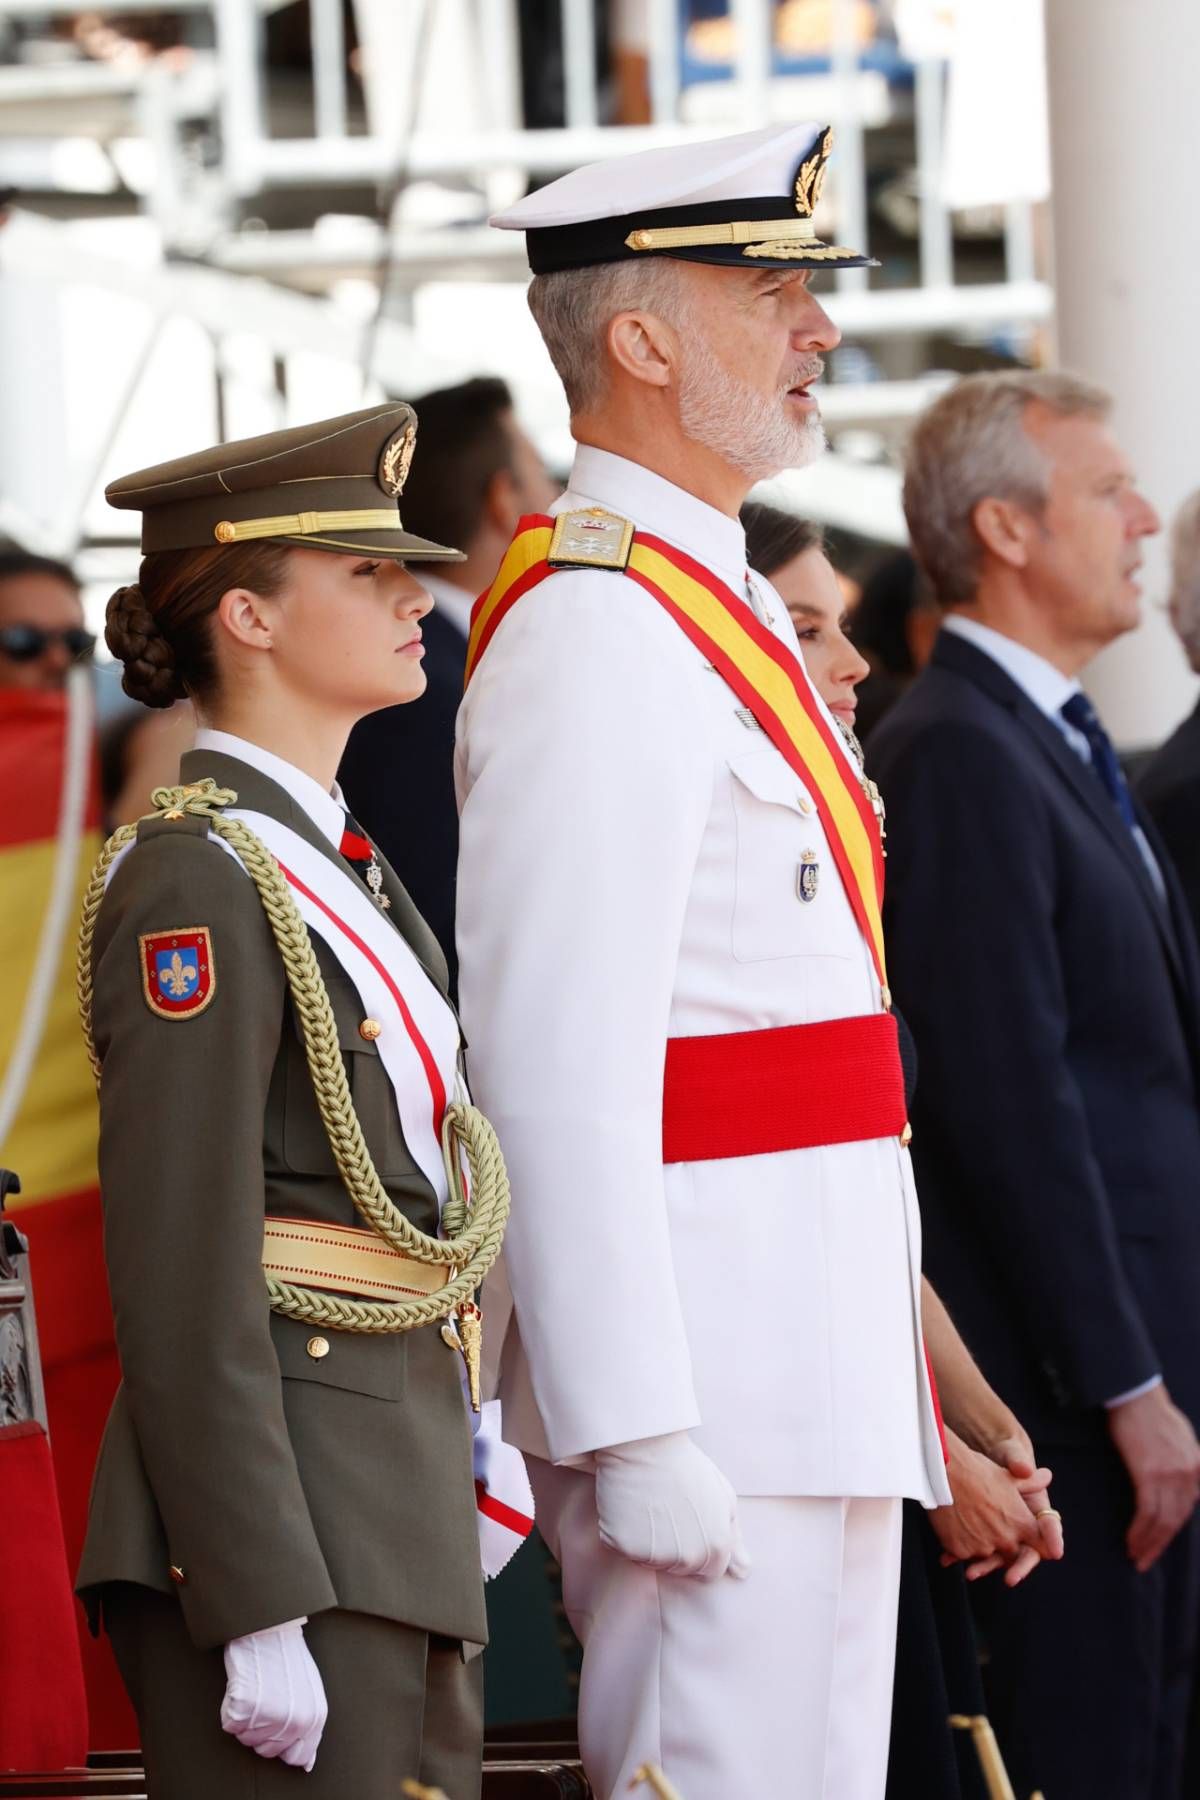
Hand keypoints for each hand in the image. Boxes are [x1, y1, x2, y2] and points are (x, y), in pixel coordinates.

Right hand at [221, 1618, 327, 1770]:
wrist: (269, 1626)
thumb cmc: (286, 1656)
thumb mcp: (309, 1692)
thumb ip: (308, 1728)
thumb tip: (306, 1765)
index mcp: (314, 1719)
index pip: (296, 1758)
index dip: (282, 1743)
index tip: (276, 1722)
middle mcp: (294, 1722)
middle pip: (266, 1750)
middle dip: (261, 1728)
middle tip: (265, 1695)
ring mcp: (270, 1717)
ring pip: (246, 1739)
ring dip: (246, 1717)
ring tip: (255, 1687)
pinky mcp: (245, 1708)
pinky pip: (229, 1724)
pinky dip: (230, 1707)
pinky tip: (243, 1685)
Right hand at [594, 1431, 749, 1580]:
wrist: (647, 1444)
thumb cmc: (687, 1467)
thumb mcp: (722, 1497)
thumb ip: (734, 1539)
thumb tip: (744, 1573)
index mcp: (716, 1547)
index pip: (710, 1570)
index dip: (701, 1548)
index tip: (690, 1523)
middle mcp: (687, 1557)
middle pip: (680, 1568)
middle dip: (675, 1547)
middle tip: (668, 1509)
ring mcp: (654, 1554)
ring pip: (651, 1561)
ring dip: (649, 1542)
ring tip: (650, 1506)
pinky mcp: (624, 1545)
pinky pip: (623, 1549)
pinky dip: (623, 1532)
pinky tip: (630, 1506)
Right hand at [932, 1431, 1057, 1586]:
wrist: (944, 1471)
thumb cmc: (978, 1471)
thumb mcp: (1008, 1477)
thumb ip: (1031, 1482)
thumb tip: (1048, 1476)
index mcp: (1021, 1524)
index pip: (1038, 1544)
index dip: (1033, 1542)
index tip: (1023, 1538)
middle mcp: (1006, 1540)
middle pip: (1009, 1552)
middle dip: (1001, 1541)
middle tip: (987, 1522)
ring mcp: (982, 1547)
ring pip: (985, 1553)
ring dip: (979, 1543)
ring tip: (968, 1519)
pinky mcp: (961, 1551)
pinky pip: (964, 1554)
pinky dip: (960, 1545)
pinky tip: (954, 1525)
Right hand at [1108, 1384, 1199, 1571]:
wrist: (1135, 1395)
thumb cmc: (1153, 1414)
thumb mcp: (1183, 1439)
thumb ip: (1188, 1465)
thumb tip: (1188, 1489)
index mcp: (1197, 1468)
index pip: (1187, 1510)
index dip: (1172, 1531)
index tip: (1159, 1544)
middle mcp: (1189, 1475)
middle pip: (1177, 1520)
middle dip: (1161, 1544)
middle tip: (1145, 1560)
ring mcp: (1170, 1475)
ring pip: (1163, 1520)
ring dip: (1149, 1542)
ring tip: (1136, 1555)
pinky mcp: (1149, 1474)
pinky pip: (1148, 1512)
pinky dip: (1140, 1530)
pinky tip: (1132, 1540)